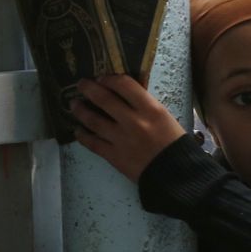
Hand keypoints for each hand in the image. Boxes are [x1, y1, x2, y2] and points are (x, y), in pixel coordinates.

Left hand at [71, 76, 186, 182]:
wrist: (175, 173)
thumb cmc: (175, 144)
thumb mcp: (165, 117)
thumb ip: (145, 107)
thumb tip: (125, 98)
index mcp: (150, 109)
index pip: (124, 85)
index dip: (110, 79)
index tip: (102, 78)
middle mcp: (133, 121)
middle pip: (104, 99)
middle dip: (89, 88)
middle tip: (81, 84)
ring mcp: (121, 139)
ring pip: (93, 120)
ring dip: (81, 110)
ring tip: (74, 105)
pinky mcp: (114, 155)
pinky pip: (92, 143)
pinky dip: (82, 136)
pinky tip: (77, 130)